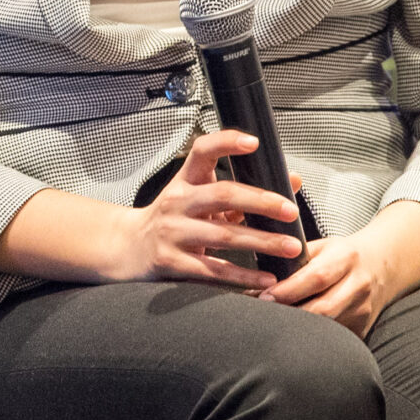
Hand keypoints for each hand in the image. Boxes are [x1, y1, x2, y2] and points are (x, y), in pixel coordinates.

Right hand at [114, 130, 303, 290]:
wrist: (128, 248)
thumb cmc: (172, 221)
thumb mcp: (198, 199)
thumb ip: (241, 192)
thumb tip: (291, 181)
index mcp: (184, 181)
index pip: (202, 151)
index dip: (226, 143)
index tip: (253, 143)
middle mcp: (176, 202)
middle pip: (222, 195)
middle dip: (261, 202)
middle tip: (290, 211)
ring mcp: (173, 232)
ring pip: (223, 235)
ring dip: (262, 241)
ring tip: (291, 246)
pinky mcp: (172, 262)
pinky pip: (213, 269)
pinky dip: (243, 275)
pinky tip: (266, 277)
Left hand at [261, 235, 390, 336]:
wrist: (383, 266)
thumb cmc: (343, 255)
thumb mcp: (322, 246)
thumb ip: (295, 259)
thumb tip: (258, 277)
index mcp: (346, 258)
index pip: (317, 277)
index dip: (290, 290)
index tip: (264, 296)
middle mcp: (358, 285)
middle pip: (324, 308)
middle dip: (291, 314)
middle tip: (263, 316)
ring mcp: (363, 310)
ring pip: (327, 327)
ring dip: (298, 329)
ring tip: (273, 326)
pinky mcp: (362, 328)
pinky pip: (333, 339)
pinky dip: (311, 338)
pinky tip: (294, 336)